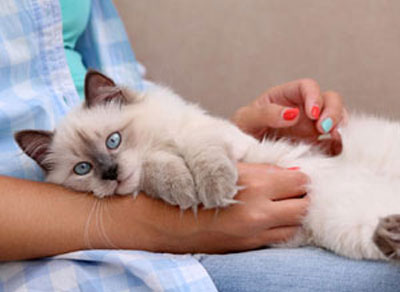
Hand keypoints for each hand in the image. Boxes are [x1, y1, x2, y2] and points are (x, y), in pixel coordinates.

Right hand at [200, 163, 308, 250]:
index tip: (292, 176)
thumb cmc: (196, 185)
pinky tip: (270, 218)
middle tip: (290, 190)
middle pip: (304, 204)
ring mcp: (256, 232)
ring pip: (296, 224)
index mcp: (255, 184)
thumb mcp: (229, 167)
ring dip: (293, 213)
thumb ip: (262, 169)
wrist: (170, 219)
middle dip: (301, 195)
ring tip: (280, 204)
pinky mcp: (250, 246)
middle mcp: (260, 211)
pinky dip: (282, 227)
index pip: (300, 180)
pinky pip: (281, 237)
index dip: (299, 177)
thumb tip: (289, 171)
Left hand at [232, 79, 347, 154]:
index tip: (312, 113)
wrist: (241, 153)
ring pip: (337, 118)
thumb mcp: (246, 119)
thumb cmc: (242, 130)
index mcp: (285, 96)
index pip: (307, 86)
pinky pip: (334, 142)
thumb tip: (291, 114)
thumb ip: (266, 113)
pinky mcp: (315, 145)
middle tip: (324, 129)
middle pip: (329, 99)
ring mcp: (311, 126)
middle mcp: (303, 108)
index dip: (314, 96)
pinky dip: (340, 145)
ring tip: (335, 140)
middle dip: (332, 111)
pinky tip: (336, 152)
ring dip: (340, 127)